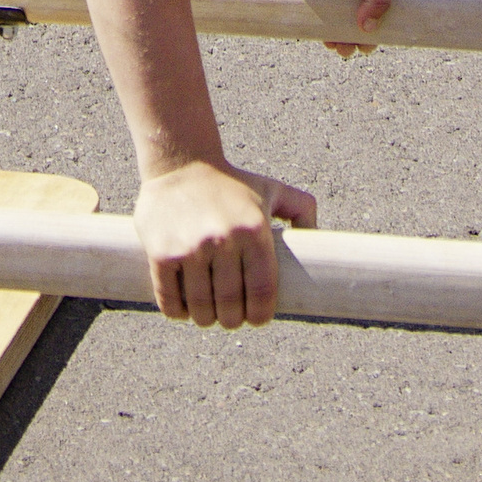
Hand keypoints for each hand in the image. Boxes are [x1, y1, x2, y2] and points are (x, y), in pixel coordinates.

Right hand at [132, 159, 315, 328]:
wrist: (179, 161)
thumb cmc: (231, 183)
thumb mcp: (271, 188)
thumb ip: (301, 208)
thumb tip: (320, 240)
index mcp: (254, 230)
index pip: (262, 294)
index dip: (260, 316)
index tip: (254, 317)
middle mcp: (223, 240)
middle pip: (231, 307)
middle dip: (232, 319)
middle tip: (229, 314)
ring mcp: (190, 248)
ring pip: (202, 309)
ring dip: (206, 318)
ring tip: (207, 311)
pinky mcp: (162, 253)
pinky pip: (171, 302)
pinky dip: (179, 312)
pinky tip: (184, 306)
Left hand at [270, 0, 404, 55]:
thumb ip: (379, 0)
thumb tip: (368, 28)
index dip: (396, 13)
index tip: (389, 34)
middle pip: (375, 9)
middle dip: (369, 33)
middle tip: (362, 48)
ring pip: (354, 17)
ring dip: (350, 37)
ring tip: (342, 48)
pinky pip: (335, 17)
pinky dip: (334, 32)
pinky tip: (330, 42)